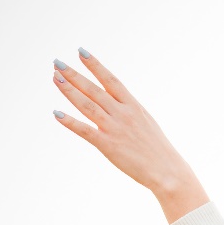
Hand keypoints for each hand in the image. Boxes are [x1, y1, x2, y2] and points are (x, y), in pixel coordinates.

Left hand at [50, 49, 208, 221]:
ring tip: (55, 78)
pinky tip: (57, 114)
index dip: (95, 66)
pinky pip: (85, 130)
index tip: (81, 52)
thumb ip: (129, 110)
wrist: (168, 171)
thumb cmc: (158, 149)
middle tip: (57, 62)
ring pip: (87, 105)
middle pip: (94, 90)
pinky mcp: (108, 145)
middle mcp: (123, 114)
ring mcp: (115, 128)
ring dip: (70, 91)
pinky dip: (70, 122)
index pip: (111, 80)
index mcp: (133, 106)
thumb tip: (115, 100)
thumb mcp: (146, 122)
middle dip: (74, 75)